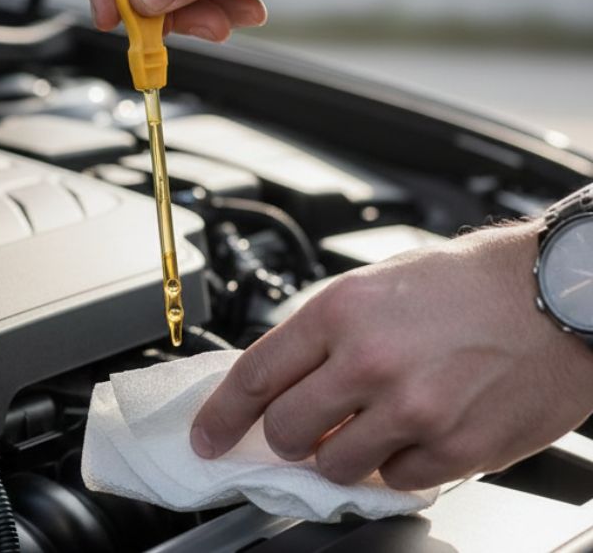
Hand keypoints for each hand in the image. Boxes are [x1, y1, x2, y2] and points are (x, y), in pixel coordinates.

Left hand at [190, 221, 592, 489]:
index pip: (254, 377)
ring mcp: (413, 408)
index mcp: (340, 312)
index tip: (208, 437)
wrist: (557, 294)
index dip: (222, 417)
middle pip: (286, 431)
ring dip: (343, 454)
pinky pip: (394, 480)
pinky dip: (398, 464)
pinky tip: (420, 430)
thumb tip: (280, 383)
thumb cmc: (469, 284)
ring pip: (335, 465)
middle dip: (288, 437)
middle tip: (309, 427)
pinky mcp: (454, 446)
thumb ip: (323, 336)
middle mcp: (369, 360)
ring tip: (377, 423)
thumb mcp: (375, 287)